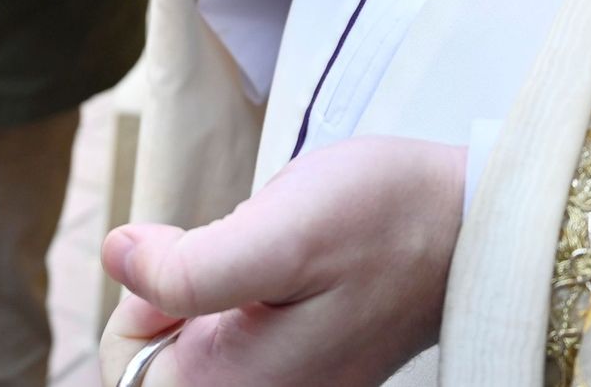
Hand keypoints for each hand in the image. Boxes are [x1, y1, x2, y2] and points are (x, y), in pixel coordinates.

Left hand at [99, 136, 464, 386]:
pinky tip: (281, 275)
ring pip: (194, 348)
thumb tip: (117, 259)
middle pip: (159, 364)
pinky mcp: (309, 368)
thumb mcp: (280, 232)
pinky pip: (234, 342)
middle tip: (234, 257)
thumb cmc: (382, 220)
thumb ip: (190, 267)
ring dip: (206, 296)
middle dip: (173, 299)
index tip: (192, 261)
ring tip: (263, 261)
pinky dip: (236, 300)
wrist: (474, 222)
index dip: (142, 302)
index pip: (128, 369)